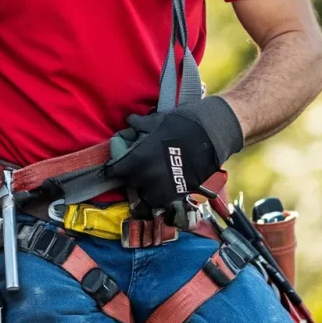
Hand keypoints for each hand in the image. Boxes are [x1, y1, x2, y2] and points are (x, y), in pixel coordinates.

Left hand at [105, 109, 221, 212]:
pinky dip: (159, 194)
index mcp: (137, 159)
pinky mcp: (176, 195)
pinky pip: (160, 201)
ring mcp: (162, 189)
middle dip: (131, 174)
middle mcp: (146, 177)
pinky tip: (164, 183)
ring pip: (144, 194)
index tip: (114, 166)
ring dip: (145, 187)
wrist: (208, 136)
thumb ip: (138, 125)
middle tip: (137, 166)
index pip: (114, 171)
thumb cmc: (179, 125)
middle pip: (129, 182)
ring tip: (151, 177)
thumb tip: (129, 123)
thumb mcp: (155, 121)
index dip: (113, 167)